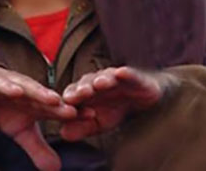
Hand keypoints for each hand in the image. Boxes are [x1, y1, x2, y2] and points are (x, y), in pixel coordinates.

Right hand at [0, 65, 76, 170]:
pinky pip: (3, 83)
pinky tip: (16, 92)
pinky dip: (9, 87)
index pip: (60, 109)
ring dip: (41, 93)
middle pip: (48, 98)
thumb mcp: (21, 134)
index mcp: (39, 104)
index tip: (92, 116)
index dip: (75, 112)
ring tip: (53, 100)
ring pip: (29, 88)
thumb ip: (38, 149)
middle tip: (76, 110)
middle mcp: (30, 92)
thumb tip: (56, 169)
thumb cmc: (5, 110)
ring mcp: (14, 84)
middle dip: (62, 103)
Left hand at [60, 66, 177, 140]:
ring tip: (100, 83)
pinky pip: (127, 73)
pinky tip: (122, 73)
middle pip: (86, 83)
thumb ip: (81, 128)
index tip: (67, 110)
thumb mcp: (98, 123)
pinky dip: (125, 73)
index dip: (70, 101)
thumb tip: (63, 134)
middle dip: (83, 88)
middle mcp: (95, 82)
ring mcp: (113, 77)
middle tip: (81, 94)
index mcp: (84, 94)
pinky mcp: (131, 76)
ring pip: (105, 76)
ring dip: (101, 79)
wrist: (142, 99)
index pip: (72, 95)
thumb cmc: (115, 109)